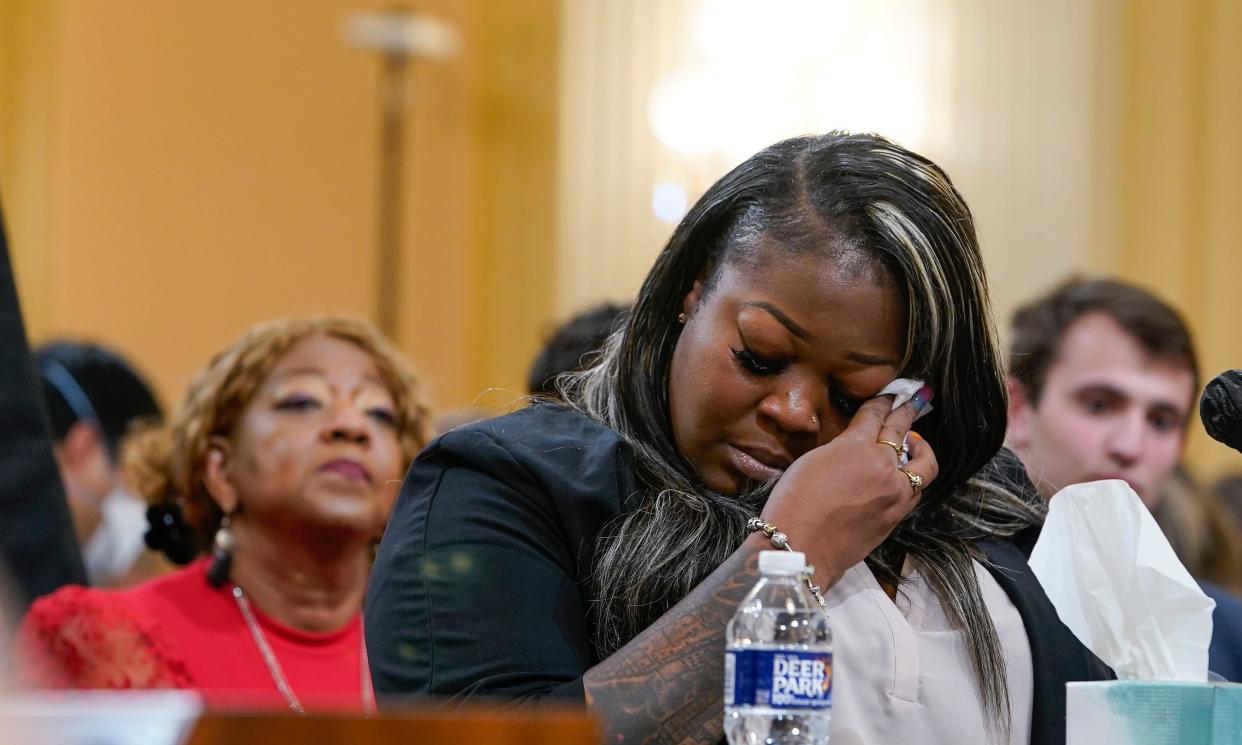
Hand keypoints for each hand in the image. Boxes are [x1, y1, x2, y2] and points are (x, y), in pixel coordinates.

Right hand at [759, 395, 938, 586]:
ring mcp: (893, 494)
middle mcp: (882, 466)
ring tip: (915, 444)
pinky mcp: (895, 517)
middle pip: (901, 431)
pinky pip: (914, 492)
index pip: (876, 415)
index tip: (889, 395)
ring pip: (922, 465)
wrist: (800, 547)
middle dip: (906, 412)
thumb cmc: (793, 503)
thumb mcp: (812, 460)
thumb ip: (841, 448)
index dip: (883, 402)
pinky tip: (903, 477)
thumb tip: (856, 444)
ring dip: (920, 450)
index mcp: (857, 446)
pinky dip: (912, 479)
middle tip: (911, 401)